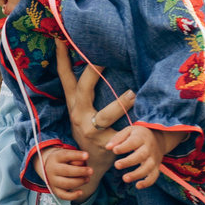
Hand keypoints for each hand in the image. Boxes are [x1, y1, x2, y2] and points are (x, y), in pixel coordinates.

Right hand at [39, 146, 95, 201]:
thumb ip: (76, 157)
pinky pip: (63, 195)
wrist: (49, 167)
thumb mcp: (68, 154)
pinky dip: (73, 195)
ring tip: (87, 179)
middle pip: (66, 171)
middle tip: (91, 171)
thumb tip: (84, 162)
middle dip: (81, 171)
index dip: (77, 155)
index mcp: (56, 157)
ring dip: (79, 182)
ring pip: (66, 184)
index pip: (66, 155)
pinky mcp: (55, 190)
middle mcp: (52, 169)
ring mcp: (53, 181)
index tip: (87, 155)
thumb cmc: (64, 160)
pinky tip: (81, 192)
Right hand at [54, 40, 135, 188]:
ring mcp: (90, 130)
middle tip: (103, 57)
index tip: (60, 39)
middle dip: (93, 71)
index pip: (65, 78)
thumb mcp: (81, 112)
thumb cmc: (90, 132)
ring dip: (120, 104)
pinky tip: (144, 120)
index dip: (62, 59)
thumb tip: (93, 63)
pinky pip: (120, 134)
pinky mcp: (104, 143)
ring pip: (104, 115)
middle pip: (82, 89)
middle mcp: (78, 115)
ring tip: (133, 93)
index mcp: (73, 104)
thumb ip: (84, 92)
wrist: (88, 164)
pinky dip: (131, 128)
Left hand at [107, 123, 187, 188]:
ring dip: (137, 174)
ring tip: (125, 179)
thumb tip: (108, 147)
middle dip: (129, 161)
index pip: (133, 142)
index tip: (114, 150)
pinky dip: (148, 182)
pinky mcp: (156, 167)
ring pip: (148, 167)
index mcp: (141, 138)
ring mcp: (153, 158)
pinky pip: (154, 176)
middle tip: (117, 165)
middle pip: (141, 155)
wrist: (159, 138)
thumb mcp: (129, 131)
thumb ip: (118, 138)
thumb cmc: (138, 135)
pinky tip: (138, 186)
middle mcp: (149, 148)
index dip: (124, 147)